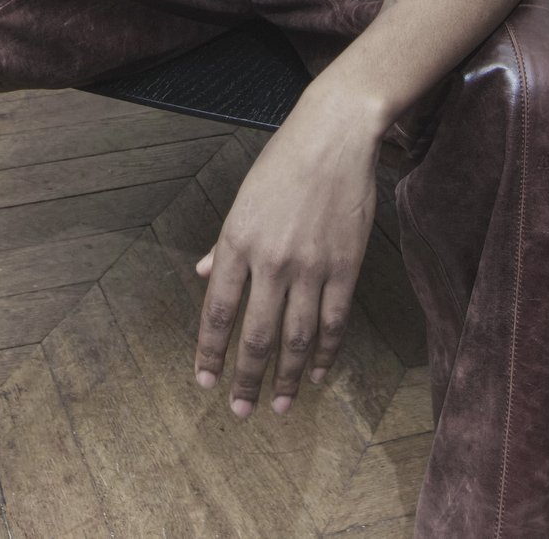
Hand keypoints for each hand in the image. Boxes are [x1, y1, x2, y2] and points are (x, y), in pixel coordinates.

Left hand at [193, 91, 379, 415]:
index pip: (217, 311)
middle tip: (240, 411)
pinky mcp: (345, 267)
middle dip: (246, 379)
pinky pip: (333, 323)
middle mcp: (270, 261)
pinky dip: (323, 354)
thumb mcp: (242, 200)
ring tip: (278, 406)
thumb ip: (224, 244)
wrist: (334, 137)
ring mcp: (310, 267)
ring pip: (295, 338)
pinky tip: (315, 376)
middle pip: (255, 336)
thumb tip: (203, 273)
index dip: (209, 352)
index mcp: (237, 242)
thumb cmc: (282, 164)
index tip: (204, 380)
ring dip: (285, 378)